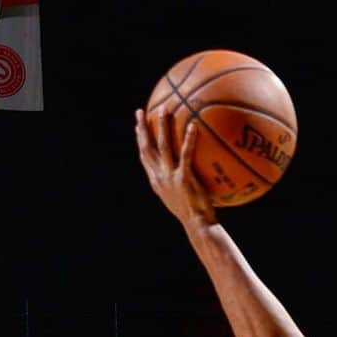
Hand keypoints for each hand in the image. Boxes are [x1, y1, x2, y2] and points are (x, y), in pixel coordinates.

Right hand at [134, 108, 216, 229]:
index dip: (140, 140)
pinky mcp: (183, 179)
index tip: (138, 127)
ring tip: (164, 110)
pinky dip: (189, 140)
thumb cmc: (194, 215)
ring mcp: (170, 178)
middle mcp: (159, 178)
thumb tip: (187, 171)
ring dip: (162, 126)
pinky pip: (186, 155)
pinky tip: (193, 126)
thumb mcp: (182, 198)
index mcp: (156, 181)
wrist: (198, 226)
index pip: (144, 157)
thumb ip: (179, 182)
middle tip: (140, 112)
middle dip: (142, 128)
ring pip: (163, 146)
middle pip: (147, 148)